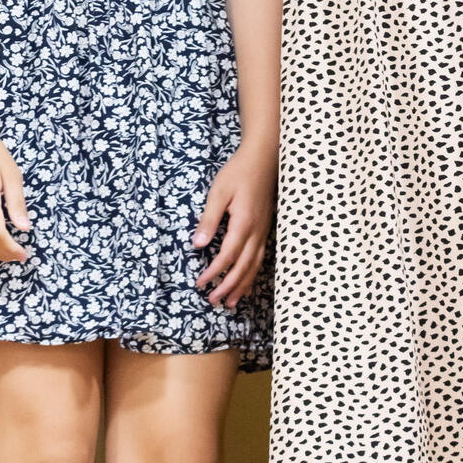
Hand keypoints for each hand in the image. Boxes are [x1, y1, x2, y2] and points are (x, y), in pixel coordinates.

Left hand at [193, 142, 276, 308]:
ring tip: (232, 303)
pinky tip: (247, 284)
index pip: (227, 256)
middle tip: (214, 301)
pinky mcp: (265, 230)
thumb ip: (208, 220)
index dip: (214, 272)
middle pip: (243, 267)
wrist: (263, 160)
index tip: (200, 283)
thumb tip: (197, 245)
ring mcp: (263, 232)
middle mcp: (256, 232)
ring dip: (243, 286)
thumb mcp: (218, 193)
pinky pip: (261, 259)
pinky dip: (253, 275)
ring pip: (254, 266)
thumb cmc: (238, 173)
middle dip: (228, 286)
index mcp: (243, 223)